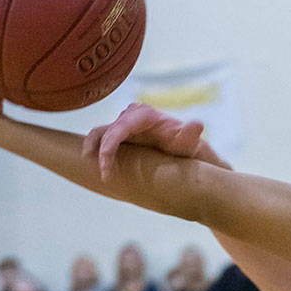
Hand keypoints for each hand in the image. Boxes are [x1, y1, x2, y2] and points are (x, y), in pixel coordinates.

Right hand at [81, 102, 226, 180]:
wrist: (182, 146)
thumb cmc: (184, 145)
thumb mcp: (188, 141)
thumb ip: (191, 133)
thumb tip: (197, 124)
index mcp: (144, 114)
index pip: (120, 128)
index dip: (109, 146)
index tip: (106, 166)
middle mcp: (131, 114)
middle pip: (107, 131)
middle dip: (101, 154)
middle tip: (105, 176)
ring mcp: (124, 121)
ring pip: (99, 133)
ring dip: (93, 150)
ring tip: (95, 170)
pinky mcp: (119, 130)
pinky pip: (101, 137)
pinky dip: (95, 150)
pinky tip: (95, 166)